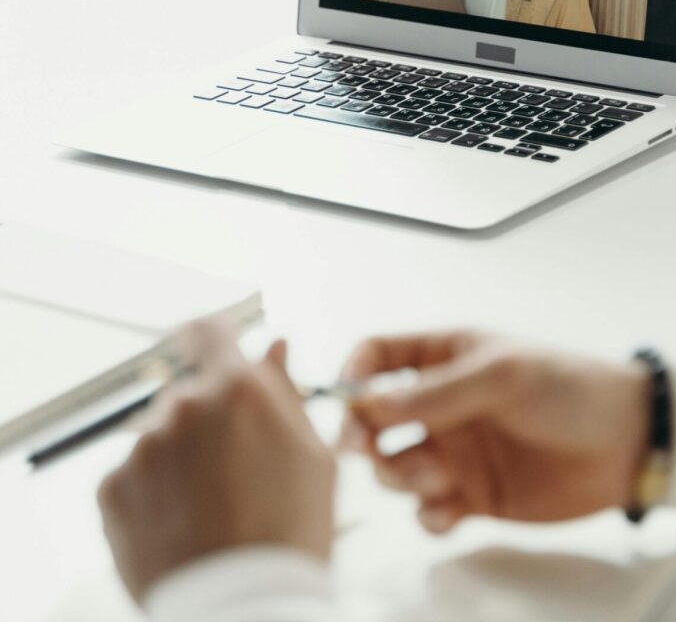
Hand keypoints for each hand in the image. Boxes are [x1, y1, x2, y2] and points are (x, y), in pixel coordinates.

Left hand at [98, 321, 336, 601]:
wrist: (243, 608)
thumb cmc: (290, 532)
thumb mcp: (312, 454)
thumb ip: (286, 391)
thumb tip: (274, 347)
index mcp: (237, 389)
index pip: (208, 332)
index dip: (211, 336)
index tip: (214, 344)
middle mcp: (184, 407)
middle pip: (189, 394)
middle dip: (207, 417)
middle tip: (233, 465)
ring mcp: (144, 448)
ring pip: (161, 436)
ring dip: (180, 455)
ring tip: (210, 504)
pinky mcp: (113, 489)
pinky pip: (134, 473)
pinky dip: (154, 490)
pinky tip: (184, 520)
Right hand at [340, 331, 648, 532]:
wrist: (626, 443)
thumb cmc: (570, 387)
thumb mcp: (501, 375)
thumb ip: (435, 392)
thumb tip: (369, 405)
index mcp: (447, 356)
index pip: (378, 356)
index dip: (354, 376)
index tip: (348, 404)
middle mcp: (444, 404)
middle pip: (374, 421)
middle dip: (363, 438)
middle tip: (368, 452)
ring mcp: (457, 450)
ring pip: (395, 468)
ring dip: (401, 476)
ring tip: (439, 477)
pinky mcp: (474, 495)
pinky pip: (428, 511)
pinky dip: (428, 515)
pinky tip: (451, 511)